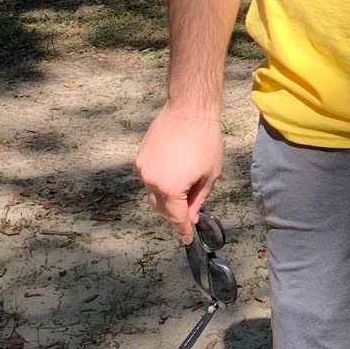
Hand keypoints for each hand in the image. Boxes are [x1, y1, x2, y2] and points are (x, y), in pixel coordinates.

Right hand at [135, 103, 222, 242]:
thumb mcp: (209, 175)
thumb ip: (198, 199)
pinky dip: (160, 181)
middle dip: (174, 214)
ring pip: (153, 193)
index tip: (187, 238)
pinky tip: (174, 173)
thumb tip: (192, 216)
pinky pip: (149, 177)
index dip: (183, 230)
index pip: (176, 217)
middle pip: (161, 208)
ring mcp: (143, 167)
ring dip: (166, 197)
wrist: (189, 109)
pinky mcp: (140, 155)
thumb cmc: (205, 141)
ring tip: (184, 189)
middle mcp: (151, 180)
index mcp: (170, 188)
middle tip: (189, 214)